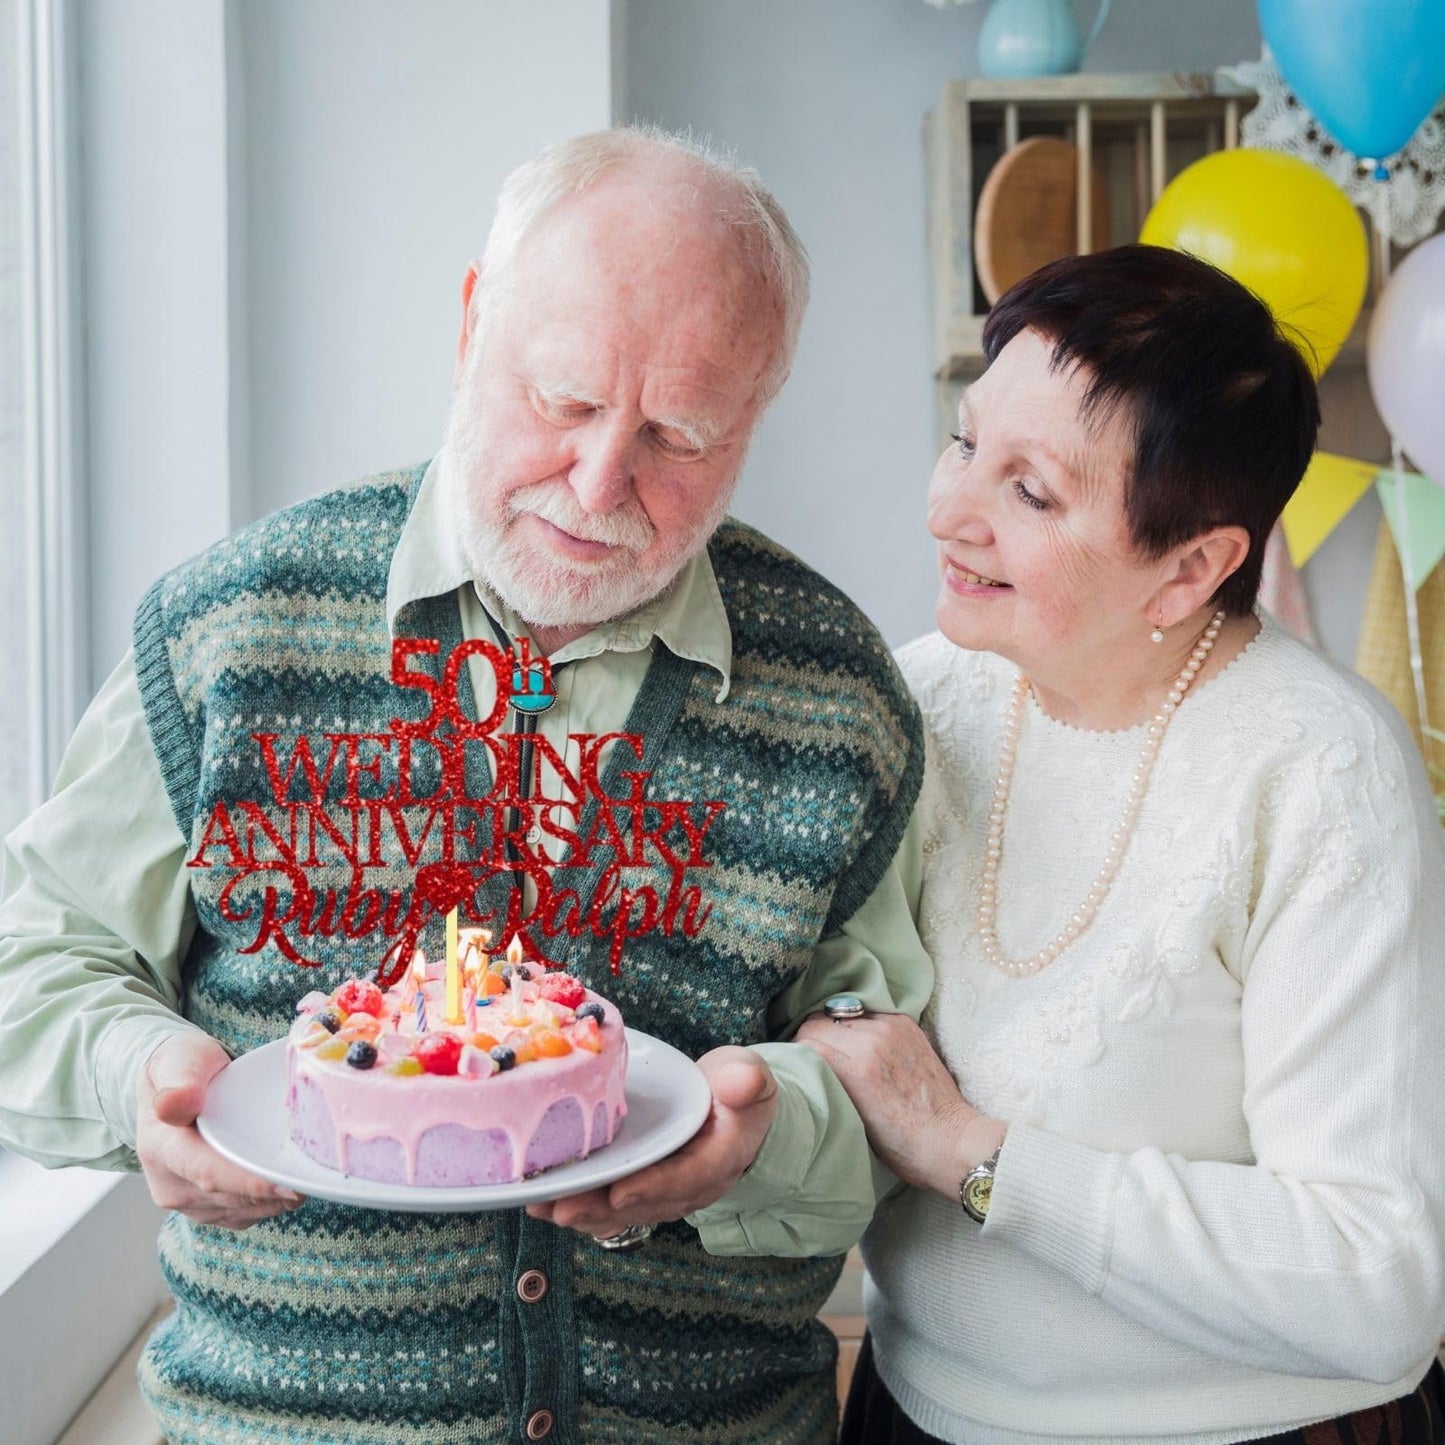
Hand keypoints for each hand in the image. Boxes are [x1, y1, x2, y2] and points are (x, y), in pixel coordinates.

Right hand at [136, 1032, 304, 1228]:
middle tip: (319, 1179)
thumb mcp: (182, 1057)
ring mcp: (186, 1201)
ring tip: (310, 1177)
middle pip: (232, 1197)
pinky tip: (290, 1182)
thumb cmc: (185, 1066)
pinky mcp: (204, 1209)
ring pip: (242, 1211)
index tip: (290, 1187)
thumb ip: (181, 1078)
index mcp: (161, 1147)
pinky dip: (270, 1203)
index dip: (251, 1184)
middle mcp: (169, 1183)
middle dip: (276, 1192)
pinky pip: (244, 1215)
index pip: (208, 1174)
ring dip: (277, 1200)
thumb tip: (175, 1104)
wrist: (174, 1085)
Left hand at [526, 1045, 777, 1237]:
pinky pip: (611, 1204)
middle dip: (601, 1208)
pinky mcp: (644, 1186)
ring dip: (581, 1212)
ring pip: (623, 1210)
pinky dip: (579, 1204)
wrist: (734, 1106)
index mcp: (721, 1157)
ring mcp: (665, 1189)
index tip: (620, 1190)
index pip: (689, 1177)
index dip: (655, 1186)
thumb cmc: (737, 1088)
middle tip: (560, 1208)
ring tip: (540, 1206)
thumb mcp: (749, 1075)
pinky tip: (542, 1204)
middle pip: (646, 1203)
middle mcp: (691, 1184)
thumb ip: (746, 1080)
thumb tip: (743, 1082)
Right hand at [796, 1012, 1004, 1198]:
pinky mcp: (907, 1024)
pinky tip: (865, 1047)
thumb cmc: (901, 1145)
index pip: (806, 1039)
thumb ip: (828, 1084)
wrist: (951, 1140)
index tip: (800, 1069)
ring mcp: (892, 1028)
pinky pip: (868, 1014)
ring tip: (843, 1055)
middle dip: (813, 1040)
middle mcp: (873, 1040)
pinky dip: (860, 1027)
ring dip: (837, 1031)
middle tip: (818, 1062)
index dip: (798, 1054)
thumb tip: (807, 1065)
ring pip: (842, 1014)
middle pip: (819, 1021)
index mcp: (857, 1068)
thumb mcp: (851, 1121)